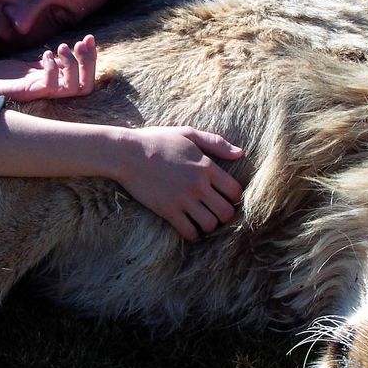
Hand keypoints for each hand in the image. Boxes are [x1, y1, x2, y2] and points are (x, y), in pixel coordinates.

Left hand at [0, 35, 96, 100]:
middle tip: (81, 42)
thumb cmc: (1, 78)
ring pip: (72, 88)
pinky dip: (52, 69)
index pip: (85, 78)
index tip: (89, 38)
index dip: (91, 58)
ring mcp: (41, 93)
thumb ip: (46, 64)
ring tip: (61, 47)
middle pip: (86, 86)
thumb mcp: (28, 66)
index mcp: (55, 84)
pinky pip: (49, 86)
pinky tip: (46, 54)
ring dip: (72, 64)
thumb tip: (64, 51)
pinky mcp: (28, 93)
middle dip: (88, 62)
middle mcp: (52, 92)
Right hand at [116, 126, 243, 240]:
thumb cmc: (157, 141)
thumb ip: (216, 143)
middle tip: (215, 211)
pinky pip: (190, 232)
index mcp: (206, 166)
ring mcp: (183, 200)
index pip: (235, 191)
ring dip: (209, 225)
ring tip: (202, 219)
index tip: (225, 197)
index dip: (234, 197)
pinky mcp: (168, 211)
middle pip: (226, 212)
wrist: (127, 154)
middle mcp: (198, 185)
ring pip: (210, 224)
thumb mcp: (188, 134)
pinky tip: (189, 226)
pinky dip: (193, 233)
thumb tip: (240, 154)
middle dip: (224, 214)